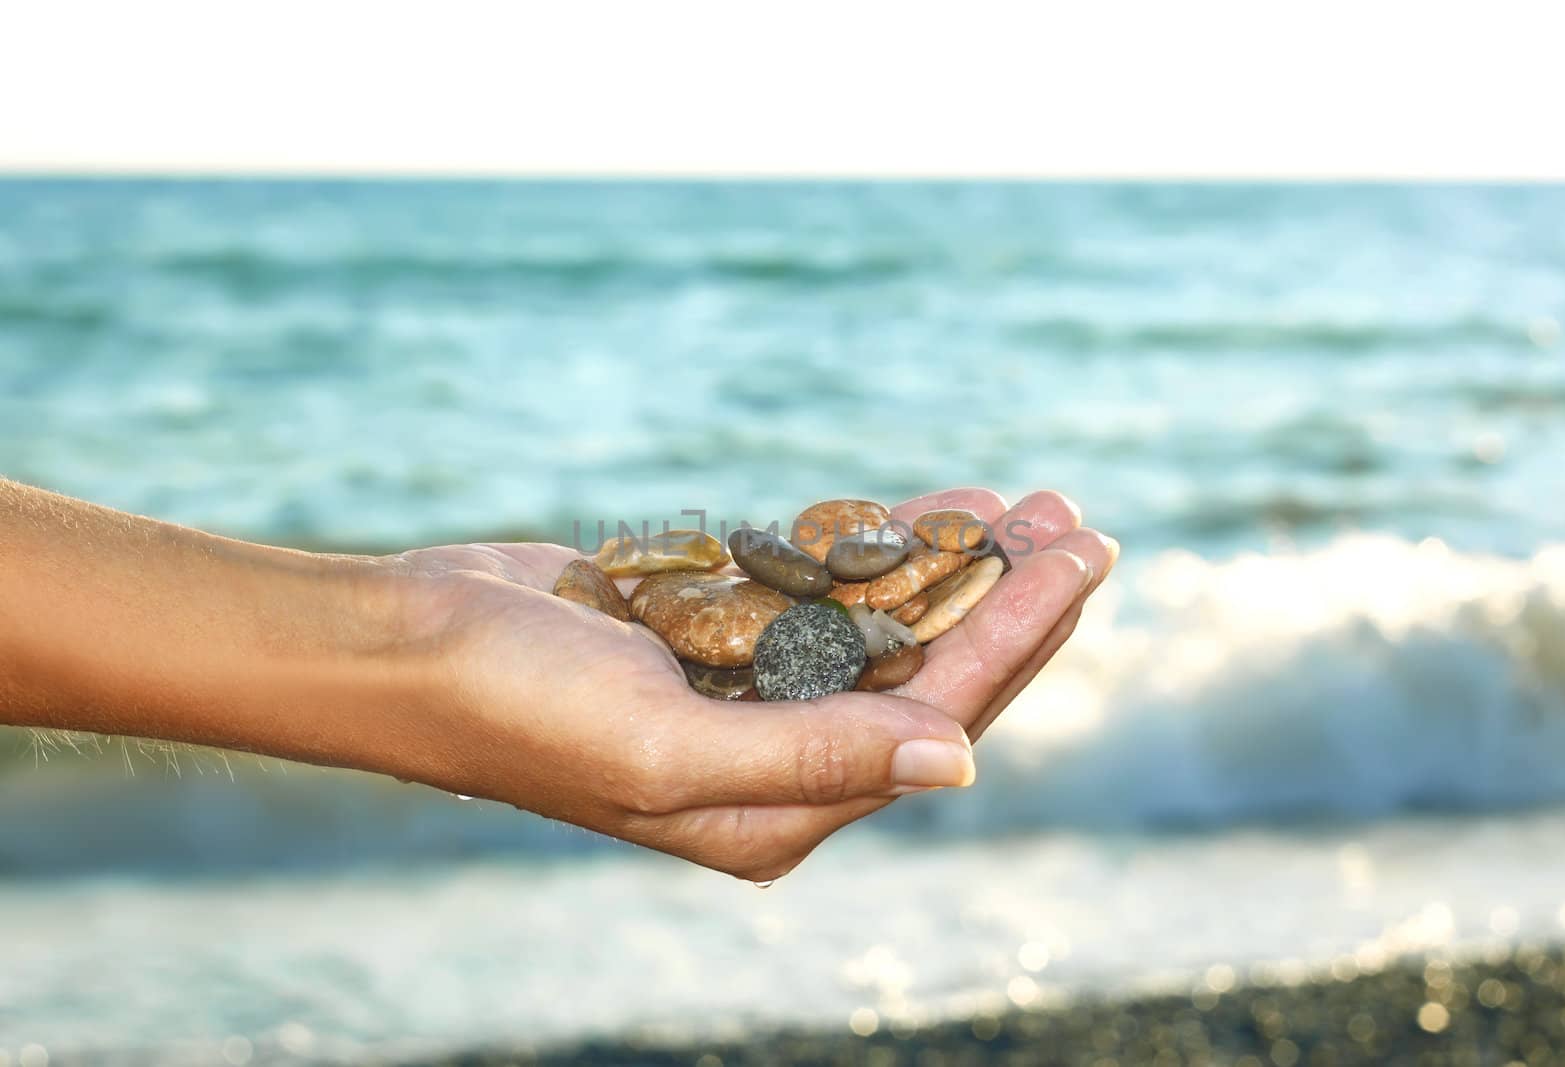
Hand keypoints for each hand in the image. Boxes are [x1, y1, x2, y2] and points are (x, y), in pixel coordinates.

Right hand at [384, 488, 1116, 881]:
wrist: (404, 647)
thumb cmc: (517, 707)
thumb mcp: (665, 748)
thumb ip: (812, 757)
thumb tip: (952, 764)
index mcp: (776, 812)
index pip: (932, 717)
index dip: (1016, 634)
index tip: (1080, 558)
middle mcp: (777, 761)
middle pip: (928, 674)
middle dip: (1006, 598)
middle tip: (1076, 520)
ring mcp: (747, 694)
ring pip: (882, 626)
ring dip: (950, 564)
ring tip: (1023, 503)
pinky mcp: (716, 635)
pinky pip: (819, 591)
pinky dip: (871, 546)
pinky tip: (925, 506)